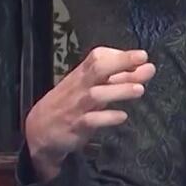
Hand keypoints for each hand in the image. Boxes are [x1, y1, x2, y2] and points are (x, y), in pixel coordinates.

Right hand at [25, 46, 154, 180]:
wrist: (38, 131)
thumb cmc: (70, 104)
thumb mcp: (91, 88)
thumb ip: (119, 79)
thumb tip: (147, 68)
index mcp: (82, 74)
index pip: (98, 56)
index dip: (119, 54)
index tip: (141, 56)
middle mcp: (79, 86)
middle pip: (97, 69)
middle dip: (121, 62)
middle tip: (144, 61)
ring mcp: (76, 106)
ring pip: (96, 95)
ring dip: (118, 90)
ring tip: (139, 89)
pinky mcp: (75, 126)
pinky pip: (91, 120)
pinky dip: (107, 117)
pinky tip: (122, 116)